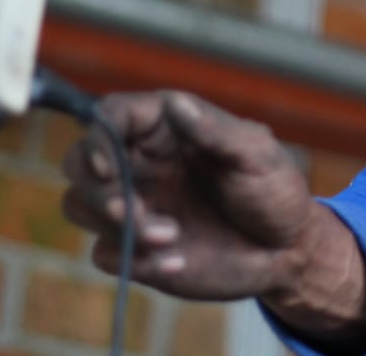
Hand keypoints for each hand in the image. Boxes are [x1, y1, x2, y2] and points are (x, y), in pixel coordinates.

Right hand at [61, 90, 315, 300]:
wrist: (286, 251)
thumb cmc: (275, 191)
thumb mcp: (256, 156)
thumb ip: (215, 131)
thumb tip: (175, 103)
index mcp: (170, 130)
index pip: (112, 115)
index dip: (99, 136)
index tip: (108, 166)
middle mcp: (144, 163)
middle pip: (79, 161)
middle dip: (98, 189)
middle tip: (133, 211)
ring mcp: (137, 204)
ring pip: (81, 206)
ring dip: (117, 226)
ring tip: (171, 237)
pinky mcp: (135, 247)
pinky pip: (105, 253)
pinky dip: (134, 260)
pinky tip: (179, 262)